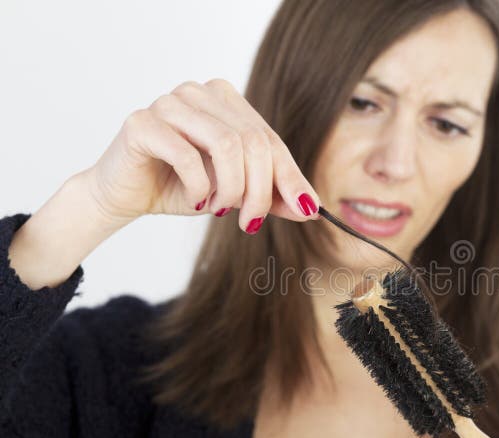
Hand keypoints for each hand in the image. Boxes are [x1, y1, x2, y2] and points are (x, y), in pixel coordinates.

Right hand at [86, 78, 320, 231]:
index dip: (291, 177)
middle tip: (250, 222)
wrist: (125, 195)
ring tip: (220, 209)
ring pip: (227, 145)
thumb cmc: (181, 186)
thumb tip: (312, 208)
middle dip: (260, 190)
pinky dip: (199, 187)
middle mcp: (199, 92)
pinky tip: (195, 201)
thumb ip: (271, 194)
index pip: (270, 139)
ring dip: (231, 189)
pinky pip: (187, 155)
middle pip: (253, 141)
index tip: (307, 210)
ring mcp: (169, 102)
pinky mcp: (142, 122)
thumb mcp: (236, 192)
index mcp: (225, 100)